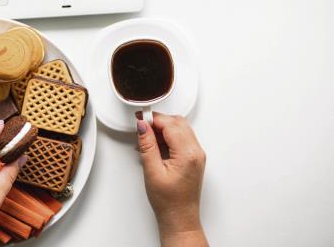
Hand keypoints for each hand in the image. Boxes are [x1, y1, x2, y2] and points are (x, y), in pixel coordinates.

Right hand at [136, 113, 207, 246]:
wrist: (179, 217)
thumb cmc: (169, 201)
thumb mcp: (152, 171)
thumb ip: (148, 145)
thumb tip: (143, 127)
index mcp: (188, 154)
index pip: (170, 125)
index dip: (153, 119)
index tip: (140, 119)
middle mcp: (196, 152)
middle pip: (177, 123)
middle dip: (158, 122)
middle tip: (142, 127)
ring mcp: (197, 155)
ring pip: (181, 128)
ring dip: (163, 129)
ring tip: (147, 139)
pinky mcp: (194, 158)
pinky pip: (182, 138)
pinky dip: (169, 137)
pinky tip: (156, 146)